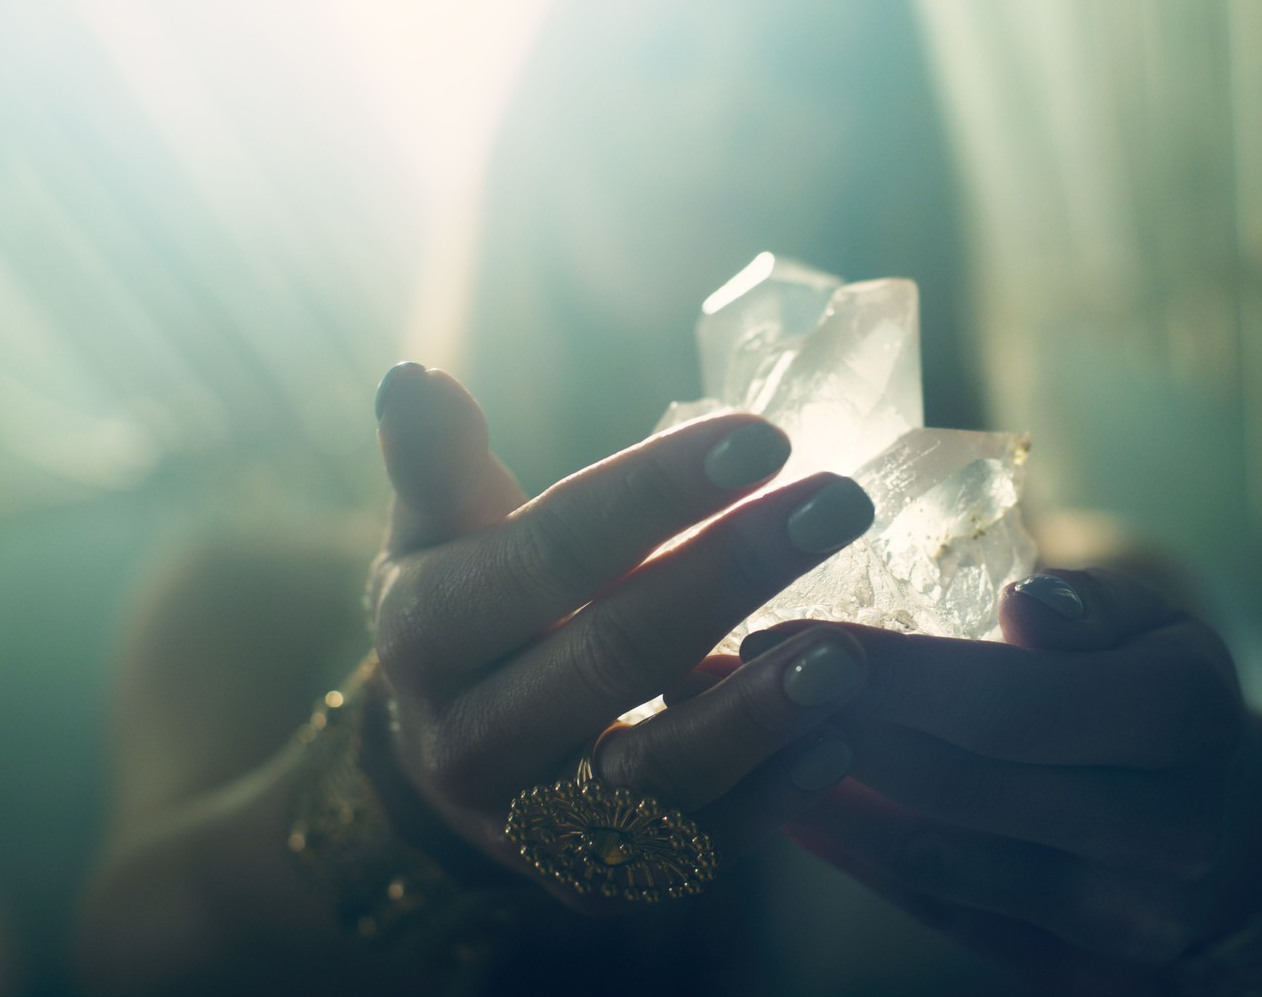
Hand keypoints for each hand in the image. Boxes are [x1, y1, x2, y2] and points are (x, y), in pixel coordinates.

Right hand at [366, 362, 874, 908]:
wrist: (448, 753)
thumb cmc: (470, 606)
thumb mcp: (440, 535)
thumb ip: (439, 467)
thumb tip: (412, 379)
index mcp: (425, 632)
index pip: (552, 553)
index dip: (656, 494)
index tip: (763, 437)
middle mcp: (466, 741)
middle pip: (613, 654)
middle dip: (734, 573)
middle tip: (841, 502)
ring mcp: (530, 825)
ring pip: (652, 777)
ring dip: (756, 715)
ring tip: (849, 652)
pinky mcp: (594, 882)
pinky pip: (690, 851)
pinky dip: (768, 802)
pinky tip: (841, 740)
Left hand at [751, 569, 1261, 993]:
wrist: (1216, 825)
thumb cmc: (1155, 685)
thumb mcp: (1152, 619)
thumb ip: (1092, 601)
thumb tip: (1026, 605)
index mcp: (1188, 718)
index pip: (1010, 701)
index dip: (885, 672)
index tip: (782, 628)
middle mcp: (1165, 832)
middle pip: (958, 784)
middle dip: (832, 724)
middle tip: (736, 678)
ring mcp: (1119, 914)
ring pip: (935, 857)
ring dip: (822, 796)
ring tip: (739, 736)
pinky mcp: (1071, 966)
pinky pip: (937, 908)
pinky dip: (856, 853)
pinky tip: (791, 802)